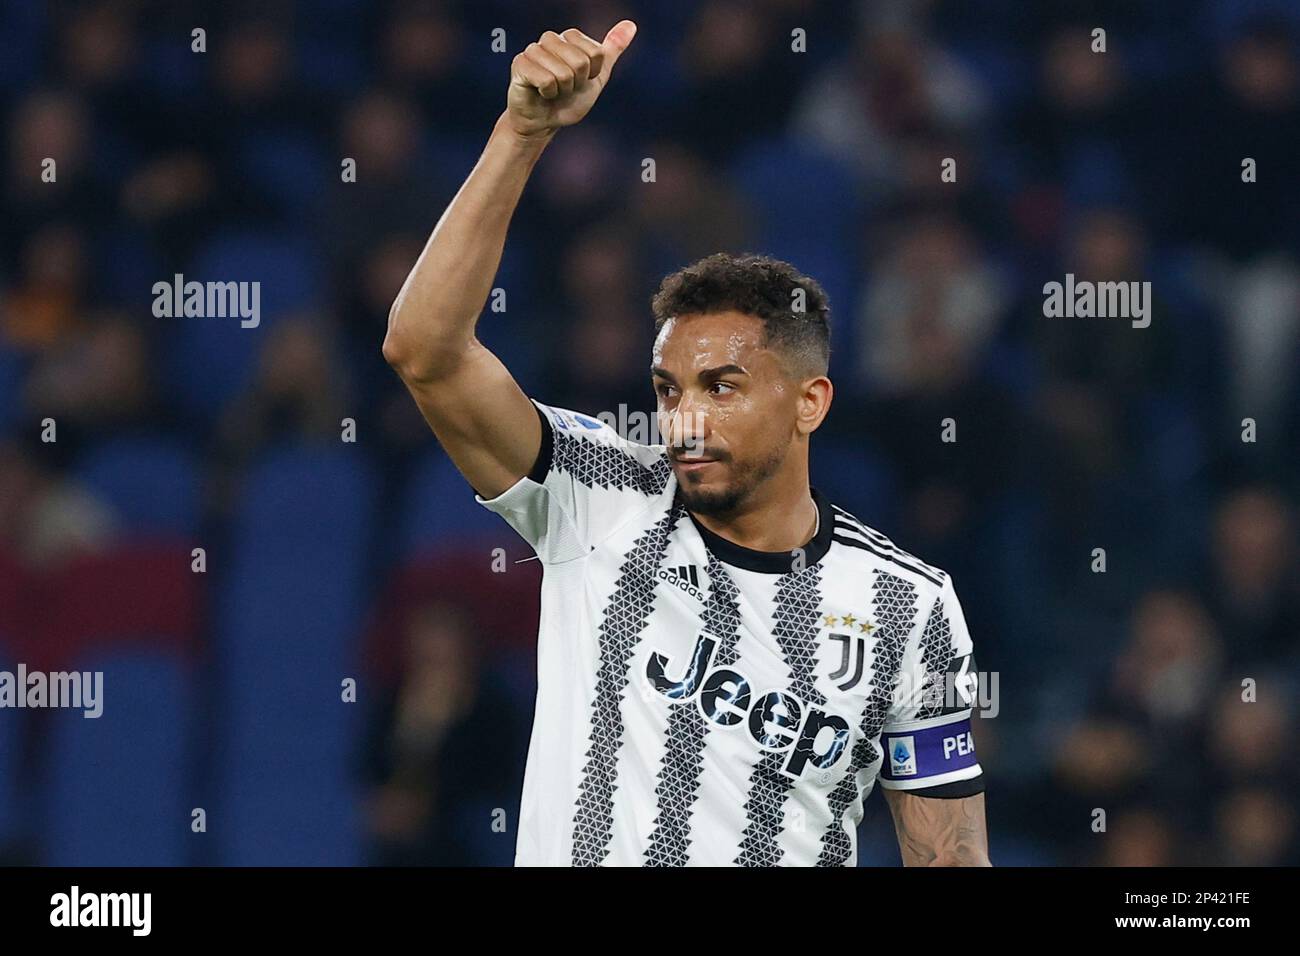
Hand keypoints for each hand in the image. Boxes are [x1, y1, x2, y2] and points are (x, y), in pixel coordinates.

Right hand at [505, 21, 636, 138]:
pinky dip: (548, 93)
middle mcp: (551, 38)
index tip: (580, 81)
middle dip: (576, 84)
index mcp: (570, 38)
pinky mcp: (520, 64)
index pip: (596, 54)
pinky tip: (540, 92)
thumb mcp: (597, 77)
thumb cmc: (568, 100)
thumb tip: (631, 25)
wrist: (544, 123)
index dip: (592, 75)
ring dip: (562, 91)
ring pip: (563, 73)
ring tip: (552, 91)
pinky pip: (546, 80)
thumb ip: (612, 50)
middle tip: (565, 89)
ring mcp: (534, 49)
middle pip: (580, 62)